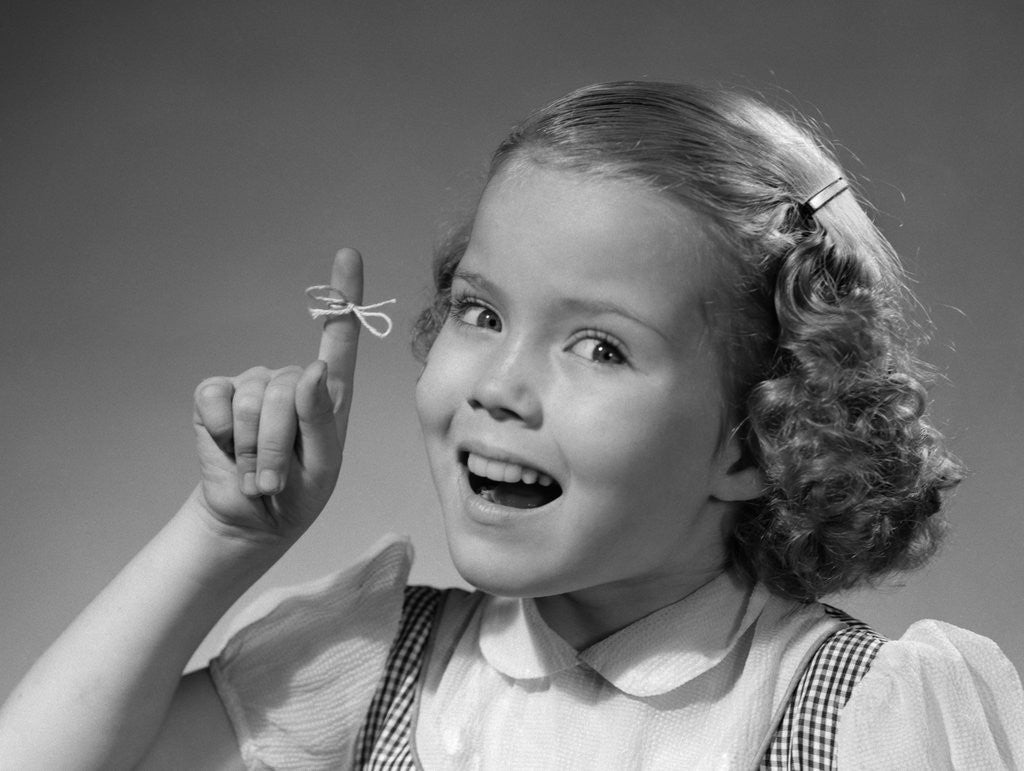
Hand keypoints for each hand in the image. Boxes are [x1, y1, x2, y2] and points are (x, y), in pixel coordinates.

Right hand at [191, 248, 363, 542]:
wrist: (250, 518)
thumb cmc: (299, 492)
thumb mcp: (323, 466)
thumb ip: (321, 419)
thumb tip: (313, 368)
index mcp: (329, 393)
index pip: (339, 337)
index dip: (343, 296)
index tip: (348, 255)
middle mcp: (292, 380)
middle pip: (287, 389)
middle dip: (279, 443)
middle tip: (276, 481)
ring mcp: (252, 384)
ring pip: (253, 401)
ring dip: (254, 450)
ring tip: (258, 475)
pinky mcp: (215, 397)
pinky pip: (217, 400)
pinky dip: (224, 436)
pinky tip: (229, 451)